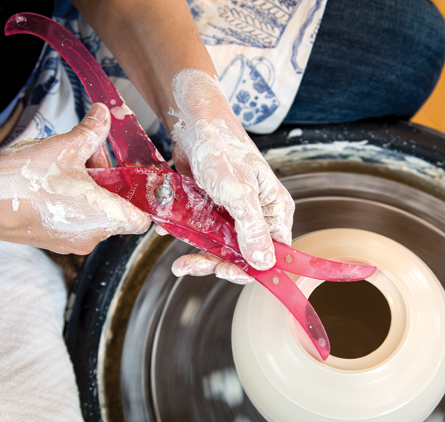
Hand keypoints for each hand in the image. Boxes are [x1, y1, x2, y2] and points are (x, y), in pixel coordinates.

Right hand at [0, 103, 150, 254]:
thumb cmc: (25, 180)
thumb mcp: (66, 146)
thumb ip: (92, 131)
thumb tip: (104, 114)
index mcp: (106, 218)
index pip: (142, 219)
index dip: (140, 198)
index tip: (129, 178)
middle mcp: (92, 237)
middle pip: (116, 210)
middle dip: (107, 181)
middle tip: (89, 156)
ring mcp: (71, 242)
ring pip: (94, 214)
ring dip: (88, 189)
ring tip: (66, 165)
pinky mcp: (52, 241)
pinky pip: (75, 220)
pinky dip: (72, 201)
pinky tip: (52, 181)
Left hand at [167, 69, 293, 282]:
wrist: (193, 126)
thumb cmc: (221, 150)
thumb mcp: (239, 192)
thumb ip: (252, 228)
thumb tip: (265, 263)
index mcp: (273, 210)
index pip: (272, 252)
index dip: (251, 268)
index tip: (225, 272)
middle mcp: (257, 214)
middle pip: (244, 255)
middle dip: (218, 264)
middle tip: (192, 265)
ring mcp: (234, 213)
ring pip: (222, 248)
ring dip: (200, 257)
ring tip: (180, 263)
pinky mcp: (214, 209)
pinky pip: (204, 234)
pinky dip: (188, 238)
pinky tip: (171, 233)